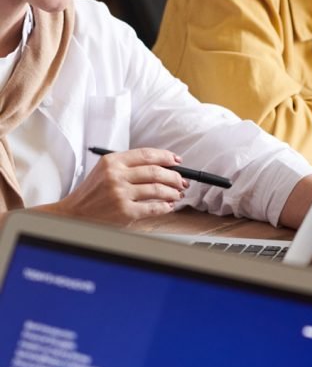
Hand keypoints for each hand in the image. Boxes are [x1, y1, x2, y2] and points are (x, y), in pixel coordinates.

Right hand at [48, 148, 186, 224]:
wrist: (75, 212)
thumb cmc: (93, 192)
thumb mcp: (105, 170)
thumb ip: (129, 165)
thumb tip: (162, 166)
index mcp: (112, 161)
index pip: (147, 154)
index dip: (166, 157)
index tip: (177, 161)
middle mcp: (116, 175)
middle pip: (156, 171)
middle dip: (175, 176)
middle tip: (182, 181)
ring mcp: (120, 194)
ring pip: (158, 189)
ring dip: (173, 192)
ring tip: (178, 194)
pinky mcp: (125, 211)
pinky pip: (154, 207)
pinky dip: (165, 207)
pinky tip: (168, 206)